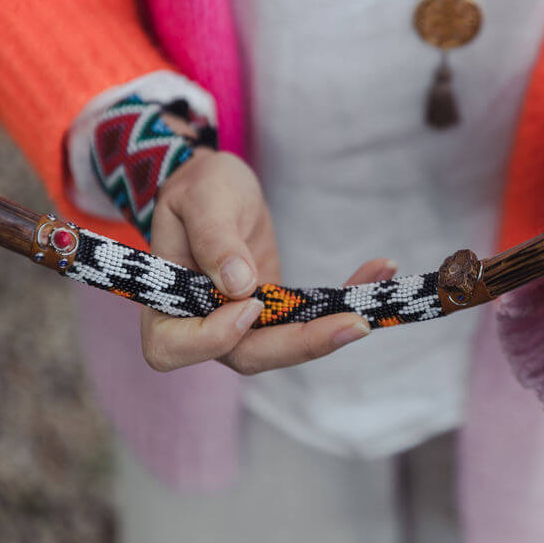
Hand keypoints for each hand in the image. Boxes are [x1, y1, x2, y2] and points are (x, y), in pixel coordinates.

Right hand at [140, 149, 391, 373]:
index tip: (250, 304)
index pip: (174, 346)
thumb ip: (215, 238)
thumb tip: (239, 286)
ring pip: (287, 345)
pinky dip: (345, 300)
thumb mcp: (202, 198)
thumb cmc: (200, 187)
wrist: (219, 186)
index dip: (214, 337)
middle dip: (303, 344)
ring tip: (374, 304)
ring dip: (332, 328)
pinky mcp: (276, 312)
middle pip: (247, 356)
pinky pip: (310, 318)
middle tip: (355, 324)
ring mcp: (242, 323)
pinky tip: (379, 271)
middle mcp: (202, 325)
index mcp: (164, 302)